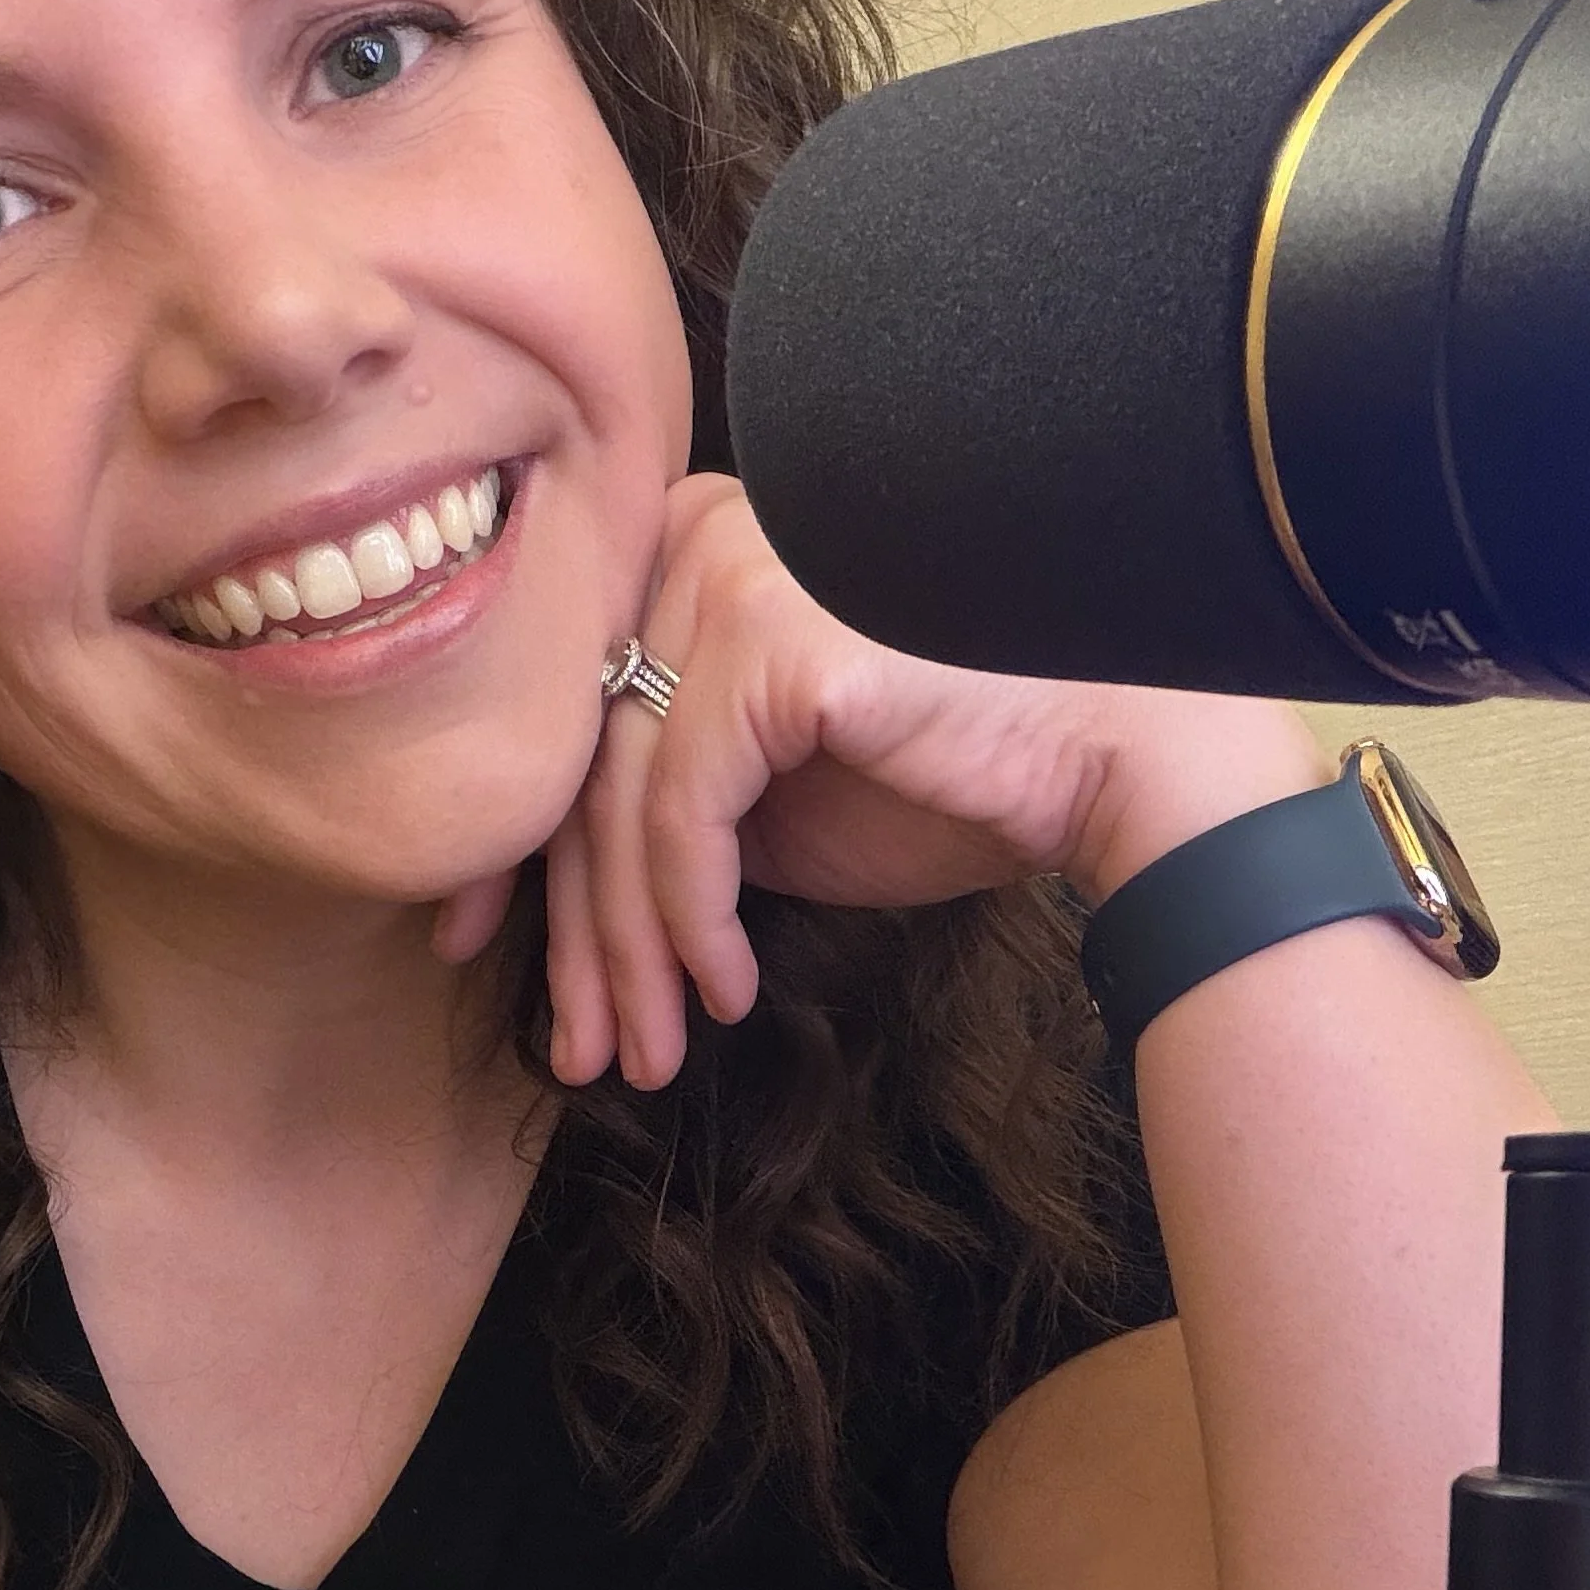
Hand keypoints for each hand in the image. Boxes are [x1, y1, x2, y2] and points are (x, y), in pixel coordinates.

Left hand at [432, 477, 1329, 1088]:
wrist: (1117, 755)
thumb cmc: (964, 768)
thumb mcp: (780, 788)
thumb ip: (670, 796)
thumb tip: (563, 888)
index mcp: (684, 544)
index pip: (562, 715)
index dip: (514, 852)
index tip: (473, 953)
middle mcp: (692, 534)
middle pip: (580, 765)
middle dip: (572, 932)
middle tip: (576, 1048)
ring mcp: (729, 574)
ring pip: (621, 806)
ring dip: (632, 957)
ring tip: (644, 1055)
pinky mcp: (771, 642)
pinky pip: (683, 819)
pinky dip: (691, 923)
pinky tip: (721, 992)